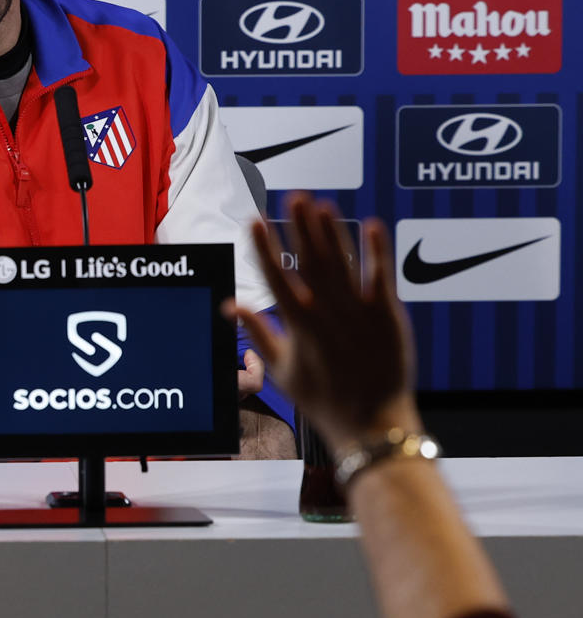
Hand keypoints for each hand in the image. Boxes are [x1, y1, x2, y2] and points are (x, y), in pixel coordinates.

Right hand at [226, 195, 419, 448]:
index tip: (255, 221)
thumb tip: (231, 307)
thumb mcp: (280, 369)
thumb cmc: (323, 399)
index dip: (264, 245)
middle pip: (309, 258)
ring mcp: (357, 311)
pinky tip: (372, 226)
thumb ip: (257, 332)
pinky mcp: (386, 315)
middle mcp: (325, 311)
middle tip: (294, 198)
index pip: (274, 275)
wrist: (368, 420)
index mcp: (296, 323)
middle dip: (300, 226)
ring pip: (341, 261)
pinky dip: (376, 251)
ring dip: (331, 231)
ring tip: (323, 205)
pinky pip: (380, 276)